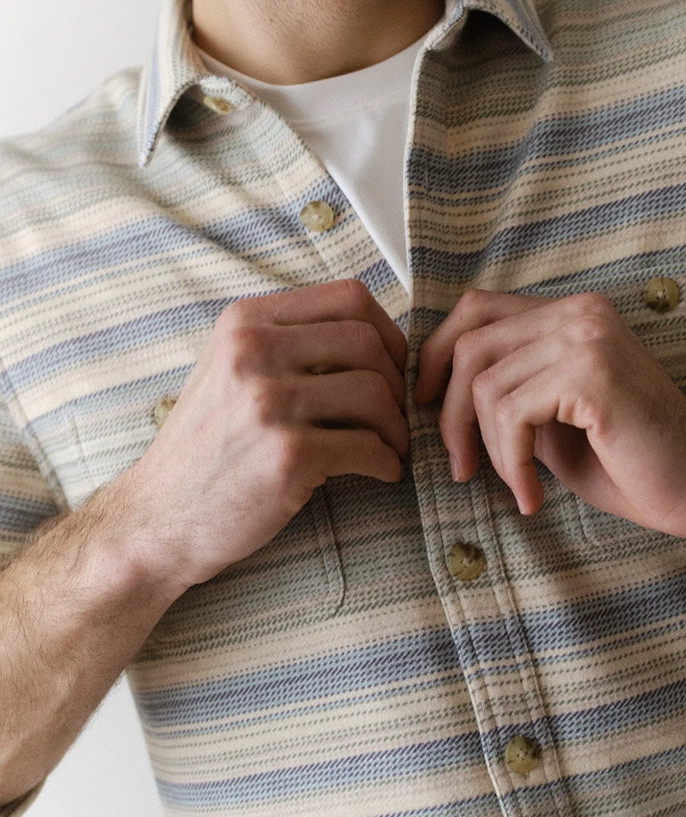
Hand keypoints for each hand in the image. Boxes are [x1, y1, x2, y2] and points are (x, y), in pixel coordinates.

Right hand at [124, 279, 407, 590]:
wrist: (156, 519)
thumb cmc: (206, 445)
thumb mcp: (232, 368)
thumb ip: (290, 342)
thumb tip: (376, 337)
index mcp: (245, 322)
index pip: (348, 297)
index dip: (387, 331)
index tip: (393, 364)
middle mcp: (253, 353)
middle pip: (368, 343)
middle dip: (397, 381)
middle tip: (397, 413)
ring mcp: (268, 403)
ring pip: (375, 393)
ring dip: (396, 426)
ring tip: (391, 446)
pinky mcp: (287, 456)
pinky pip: (369, 446)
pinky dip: (387, 461)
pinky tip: (381, 471)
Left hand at [415, 289, 685, 539]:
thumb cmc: (633, 459)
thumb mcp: (554, 417)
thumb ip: (509, 391)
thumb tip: (435, 394)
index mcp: (572, 314)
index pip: (477, 309)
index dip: (437, 354)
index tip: (426, 404)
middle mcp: (580, 313)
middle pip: (470, 343)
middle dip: (449, 412)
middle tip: (462, 466)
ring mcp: (587, 338)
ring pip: (484, 383)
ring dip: (487, 448)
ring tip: (517, 485)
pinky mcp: (592, 375)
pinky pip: (511, 414)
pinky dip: (510, 462)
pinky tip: (532, 494)